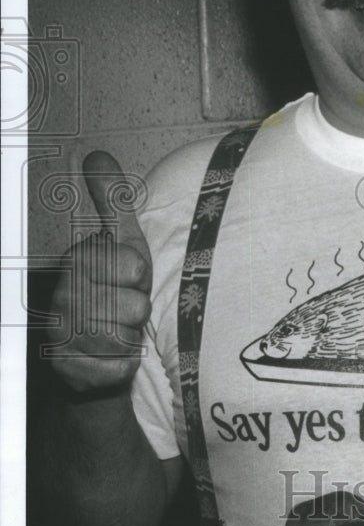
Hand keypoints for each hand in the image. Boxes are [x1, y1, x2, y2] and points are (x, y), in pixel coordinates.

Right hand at [48, 151, 152, 392]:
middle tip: (127, 308)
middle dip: (139, 310)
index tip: (130, 278)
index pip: (132, 267)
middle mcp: (62, 298)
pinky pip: (118, 366)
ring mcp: (61, 336)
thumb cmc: (116, 291)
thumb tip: (97, 155)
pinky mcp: (69, 370)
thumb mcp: (122, 243)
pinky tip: (113, 354)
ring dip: (132, 336)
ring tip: (120, 329)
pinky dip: (124, 363)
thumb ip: (113, 202)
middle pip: (134, 307)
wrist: (98, 349)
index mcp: (77, 262)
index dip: (140, 277)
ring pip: (125, 338)